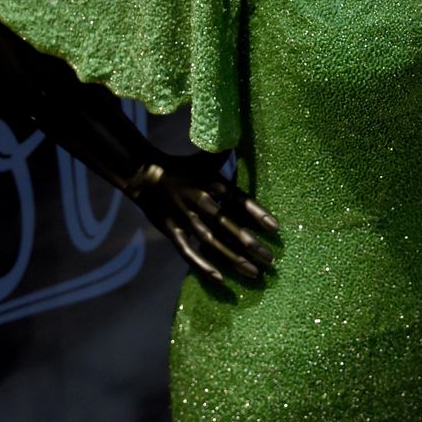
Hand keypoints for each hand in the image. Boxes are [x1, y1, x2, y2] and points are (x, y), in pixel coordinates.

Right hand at [125, 152, 278, 286]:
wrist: (146, 175)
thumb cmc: (184, 168)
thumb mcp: (206, 160)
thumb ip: (226, 156)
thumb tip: (240, 141)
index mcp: (213, 184)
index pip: (239, 199)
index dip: (256, 213)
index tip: (275, 228)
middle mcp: (201, 202)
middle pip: (227, 225)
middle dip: (249, 242)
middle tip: (270, 258)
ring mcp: (185, 219)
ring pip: (211, 243)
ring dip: (232, 258)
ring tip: (254, 273)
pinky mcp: (172, 232)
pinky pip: (188, 252)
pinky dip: (202, 266)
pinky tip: (219, 280)